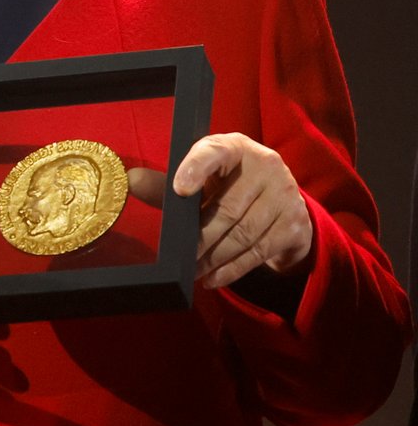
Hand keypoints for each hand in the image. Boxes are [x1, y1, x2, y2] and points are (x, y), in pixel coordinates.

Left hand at [171, 132, 312, 288]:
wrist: (282, 203)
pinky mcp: (294, 223)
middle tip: (183, 258)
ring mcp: (285, 194)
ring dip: (215, 257)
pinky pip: (259, 251)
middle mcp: (265, 165)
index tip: (179, 190)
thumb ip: (166, 184)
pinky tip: (214, 278)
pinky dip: (233, 268)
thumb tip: (132, 181)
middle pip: (228, 207)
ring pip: (244, 234)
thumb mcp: (200, 180)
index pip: (214, 152)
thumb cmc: (228, 186)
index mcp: (234, 147)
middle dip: (202, 237)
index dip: (196, 169)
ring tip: (194, 271)